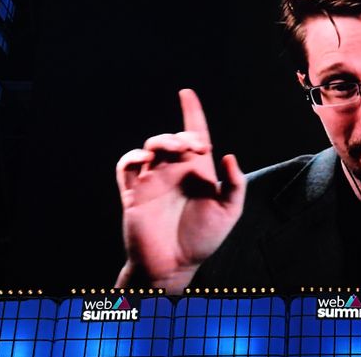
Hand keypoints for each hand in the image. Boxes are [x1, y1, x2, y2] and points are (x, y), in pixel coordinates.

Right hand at [115, 89, 245, 292]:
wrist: (174, 266)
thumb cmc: (202, 240)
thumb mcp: (228, 212)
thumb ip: (234, 184)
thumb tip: (228, 155)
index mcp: (197, 172)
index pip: (195, 135)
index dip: (191, 113)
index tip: (187, 94)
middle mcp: (174, 172)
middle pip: (173, 138)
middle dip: (183, 135)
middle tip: (195, 147)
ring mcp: (152, 181)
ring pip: (150, 147)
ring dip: (162, 141)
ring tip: (176, 150)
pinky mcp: (134, 194)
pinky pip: (127, 167)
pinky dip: (133, 156)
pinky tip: (146, 158)